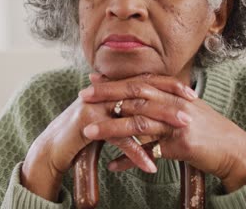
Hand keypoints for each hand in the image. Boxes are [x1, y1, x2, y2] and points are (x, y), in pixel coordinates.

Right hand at [21, 74, 194, 201]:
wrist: (53, 146)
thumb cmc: (81, 132)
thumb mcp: (105, 114)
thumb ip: (122, 106)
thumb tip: (148, 103)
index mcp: (110, 88)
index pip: (143, 80)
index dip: (168, 85)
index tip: (190, 93)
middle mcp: (103, 93)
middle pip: (142, 93)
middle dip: (169, 103)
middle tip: (192, 112)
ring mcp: (95, 107)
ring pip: (134, 114)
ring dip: (160, 125)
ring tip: (181, 134)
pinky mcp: (89, 125)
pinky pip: (119, 139)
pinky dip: (136, 153)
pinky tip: (151, 165)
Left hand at [80, 73, 245, 192]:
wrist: (233, 149)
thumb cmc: (205, 129)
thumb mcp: (183, 110)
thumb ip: (161, 103)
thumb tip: (136, 102)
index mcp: (173, 93)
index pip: (139, 82)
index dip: (115, 81)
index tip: (92, 80)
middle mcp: (174, 103)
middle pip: (135, 95)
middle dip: (106, 95)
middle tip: (83, 97)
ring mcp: (178, 122)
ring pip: (138, 122)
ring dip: (111, 127)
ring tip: (88, 131)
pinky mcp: (181, 143)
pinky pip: (149, 152)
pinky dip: (130, 160)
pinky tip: (113, 166)